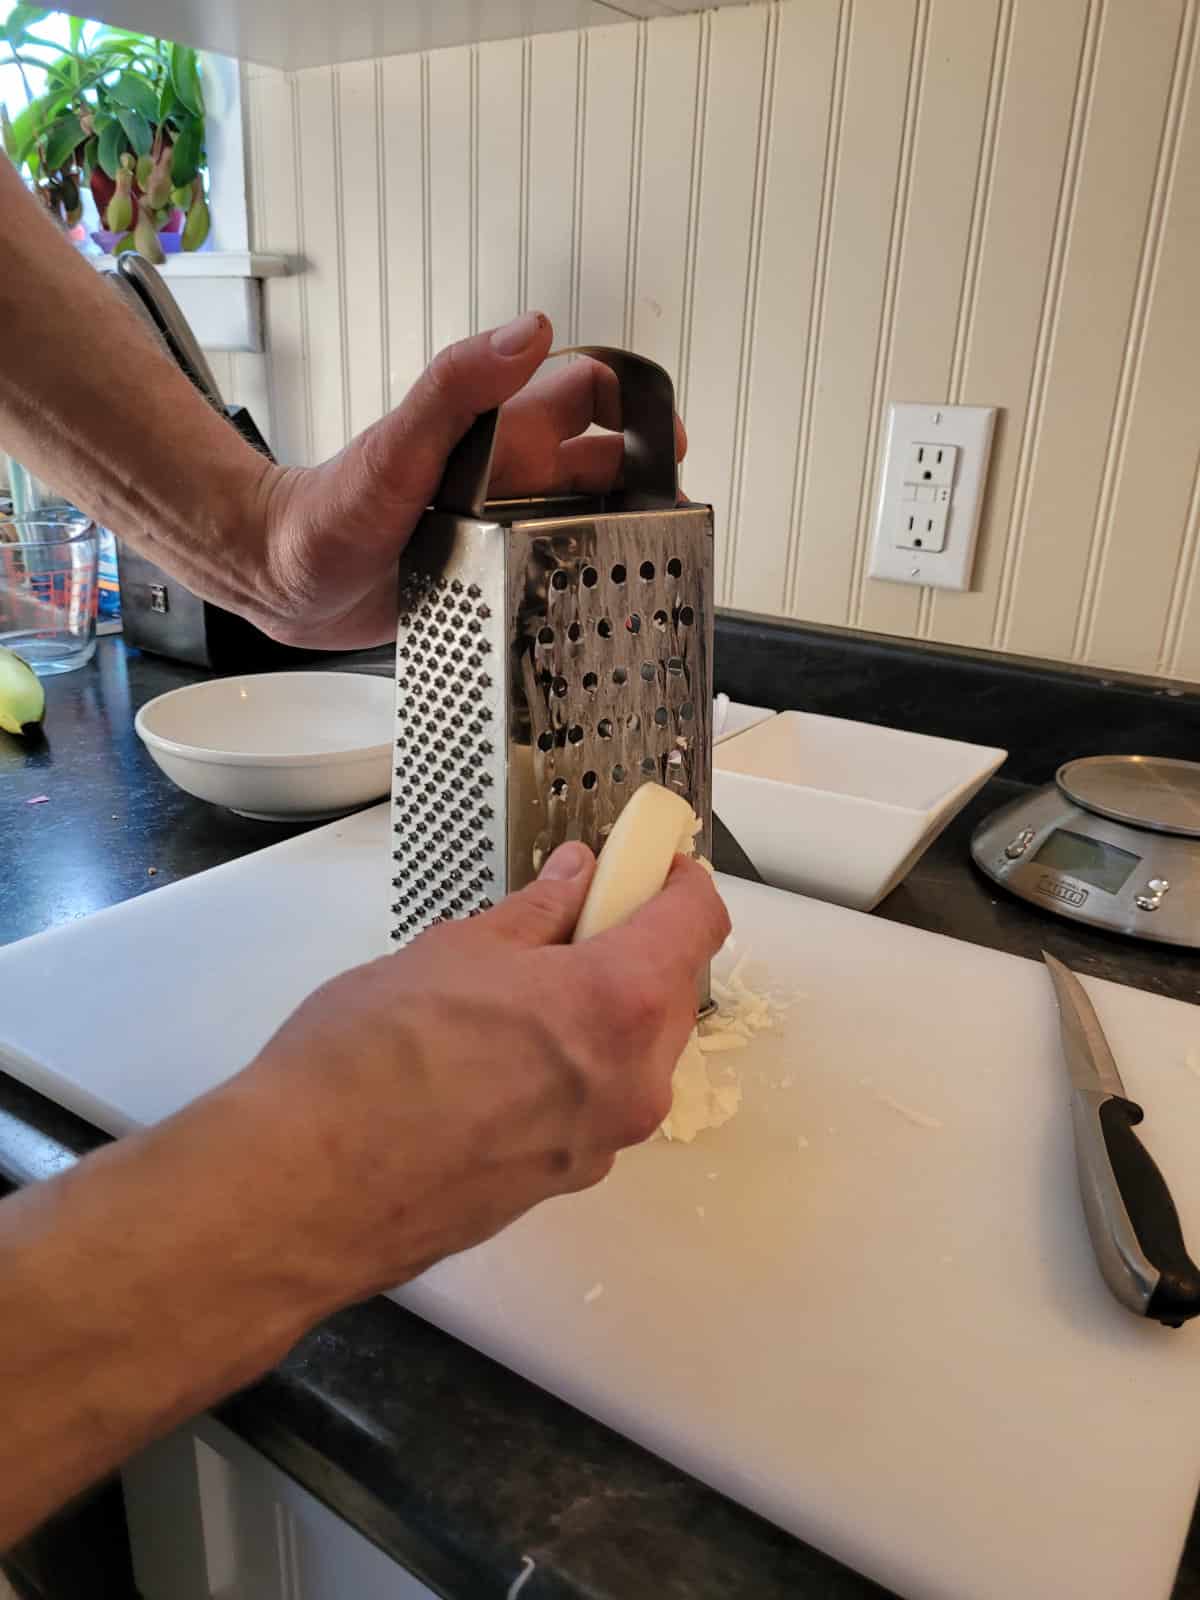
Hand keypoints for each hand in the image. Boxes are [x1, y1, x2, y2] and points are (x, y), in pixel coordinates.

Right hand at [233, 841, 727, 1307]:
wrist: (309, 1190)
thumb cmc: (371, 1060)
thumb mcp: (455, 951)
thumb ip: (536, 914)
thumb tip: (575, 879)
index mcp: (619, 1004)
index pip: (698, 921)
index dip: (677, 879)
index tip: (647, 862)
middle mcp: (634, 1081)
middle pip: (672, 990)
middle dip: (633, 947)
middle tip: (570, 920)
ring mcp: (605, 1142)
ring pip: (634, 1052)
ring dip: (601, 1011)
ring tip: (517, 993)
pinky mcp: (566, 1182)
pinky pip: (594, 1103)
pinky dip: (572, 1067)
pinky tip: (499, 1055)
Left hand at [254, 313, 687, 648]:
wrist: (280, 577)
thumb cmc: (328, 511)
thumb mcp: (400, 445)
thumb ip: (459, 386)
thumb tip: (530, 332)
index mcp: (498, 433)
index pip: (586, 393)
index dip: (632, 405)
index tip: (665, 436)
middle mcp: (506, 476)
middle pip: (600, 463)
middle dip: (644, 480)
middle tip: (673, 516)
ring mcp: (498, 526)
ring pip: (580, 519)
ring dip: (617, 535)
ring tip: (650, 563)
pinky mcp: (486, 573)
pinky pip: (547, 568)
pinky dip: (578, 578)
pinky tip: (594, 602)